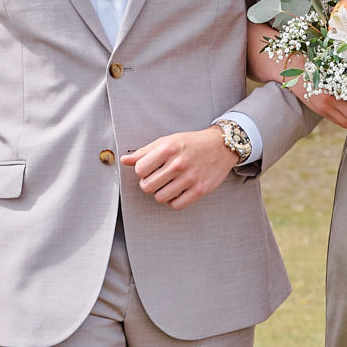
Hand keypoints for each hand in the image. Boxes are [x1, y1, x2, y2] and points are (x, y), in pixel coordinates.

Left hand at [121, 127, 236, 208]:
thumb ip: (145, 151)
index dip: (141, 172)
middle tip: (157, 179)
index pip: (140, 170)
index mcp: (168, 148)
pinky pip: (176, 205)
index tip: (149, 169)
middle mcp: (178, 163)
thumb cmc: (192, 143)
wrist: (221, 146)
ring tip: (168, 185)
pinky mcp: (200, 190)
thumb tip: (124, 160)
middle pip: (147, 186)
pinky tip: (177, 191)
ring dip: (161, 193)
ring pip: (160, 197)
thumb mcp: (167, 141)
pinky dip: (173, 201)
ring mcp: (190, 177)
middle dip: (148, 184)